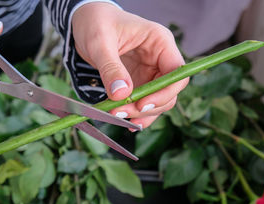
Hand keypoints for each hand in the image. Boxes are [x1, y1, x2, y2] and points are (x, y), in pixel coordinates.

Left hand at [72, 2, 188, 129]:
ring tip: (116, 115)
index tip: (141, 104)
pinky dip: (135, 114)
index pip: (176, 73)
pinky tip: (125, 120)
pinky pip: (143, 103)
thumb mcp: (99, 42)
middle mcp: (159, 59)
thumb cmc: (96, 22)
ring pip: (158, 101)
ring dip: (140, 113)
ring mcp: (150, 73)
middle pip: (169, 91)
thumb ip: (110, 68)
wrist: (86, 22)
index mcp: (159, 41)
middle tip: (120, 112)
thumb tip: (121, 94)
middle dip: (148, 107)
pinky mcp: (139, 83)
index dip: (164, 92)